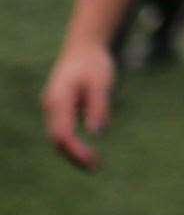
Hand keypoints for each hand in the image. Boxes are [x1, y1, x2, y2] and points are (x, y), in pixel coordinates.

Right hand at [41, 40, 115, 169]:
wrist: (83, 47)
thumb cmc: (94, 63)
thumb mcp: (100, 82)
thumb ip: (97, 106)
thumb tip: (96, 132)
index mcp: (58, 100)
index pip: (62, 134)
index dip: (76, 150)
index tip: (92, 160)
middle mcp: (51, 106)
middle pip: (56, 139)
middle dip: (73, 155)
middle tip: (95, 167)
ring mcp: (52, 107)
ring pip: (57, 136)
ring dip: (72, 151)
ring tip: (92, 164)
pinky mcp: (59, 108)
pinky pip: (62, 130)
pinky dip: (72, 142)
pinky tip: (86, 150)